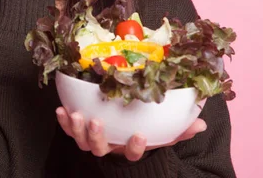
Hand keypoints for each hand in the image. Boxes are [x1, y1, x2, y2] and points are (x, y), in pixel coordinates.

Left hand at [55, 107, 206, 160]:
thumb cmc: (144, 130)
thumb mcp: (163, 132)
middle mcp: (109, 147)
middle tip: (97, 122)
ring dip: (77, 129)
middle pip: (100, 149)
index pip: (132, 152)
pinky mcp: (80, 132)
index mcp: (129, 147)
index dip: (134, 147)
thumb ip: (180, 129)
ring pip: (83, 141)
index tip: (139, 135)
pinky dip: (64, 123)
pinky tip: (61, 110)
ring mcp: (93, 141)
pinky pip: (69, 131)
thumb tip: (200, 123)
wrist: (124, 134)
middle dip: (97, 137)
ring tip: (76, 115)